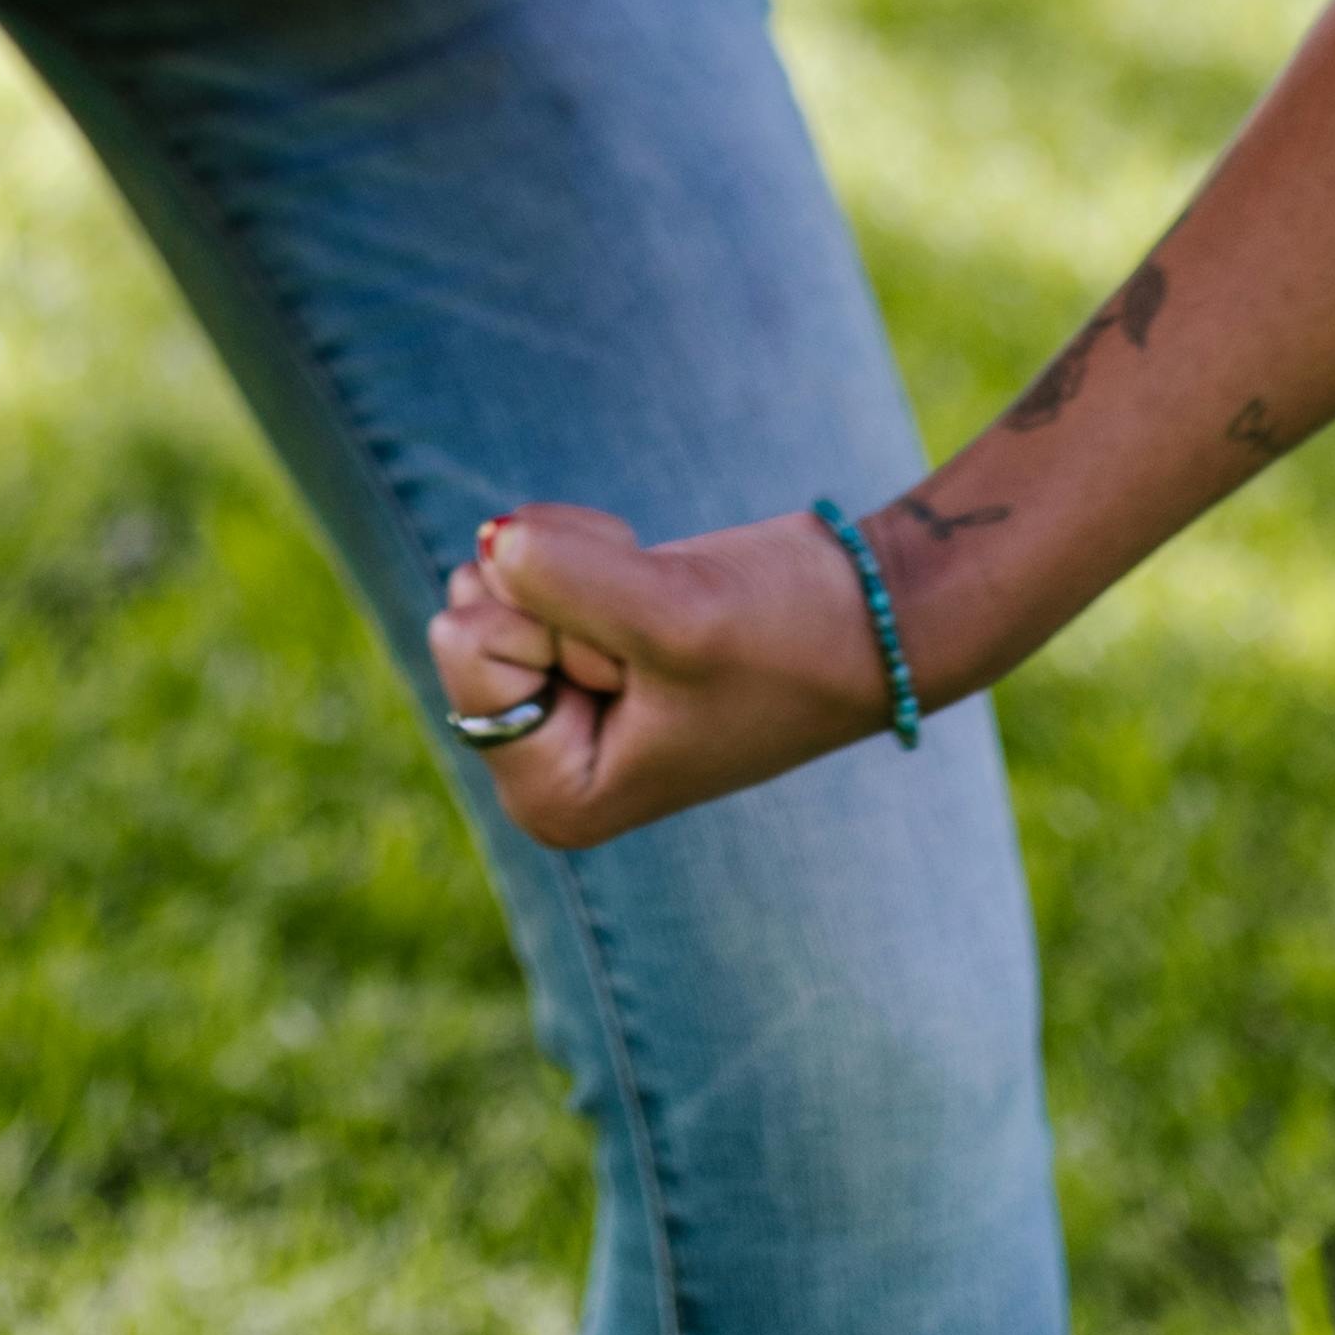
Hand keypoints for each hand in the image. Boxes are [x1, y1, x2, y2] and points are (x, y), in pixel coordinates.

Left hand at [425, 501, 886, 849]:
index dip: (559, 623)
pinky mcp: (566, 639)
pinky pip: (520, 549)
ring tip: (661, 609)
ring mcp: (547, 696)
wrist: (868, 608)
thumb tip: (492, 538)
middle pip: (469, 603)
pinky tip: (650, 582)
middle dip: (564, 589)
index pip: (465, 642)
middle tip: (659, 635)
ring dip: (580, 558)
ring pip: (491, 569)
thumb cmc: (787, 635)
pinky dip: (587, 539)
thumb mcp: (674, 613)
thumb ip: (563, 577)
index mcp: (552, 796)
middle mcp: (535, 757)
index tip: (647, 661)